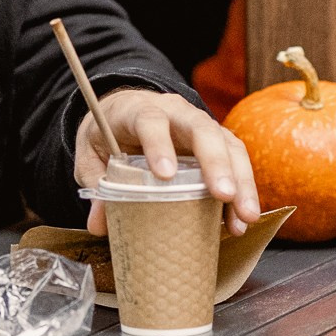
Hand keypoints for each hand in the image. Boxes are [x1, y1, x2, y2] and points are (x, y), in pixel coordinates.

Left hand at [75, 87, 260, 235]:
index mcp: (138, 111)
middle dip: (215, 162)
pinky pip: (235, 158)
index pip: (150, 121)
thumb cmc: (109, 134)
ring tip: (244, 215)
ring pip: (227, 143)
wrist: (124, 111)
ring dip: (240, 179)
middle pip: (201, 128)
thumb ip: (97, 186)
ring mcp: (199, 124)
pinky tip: (241, 218)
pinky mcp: (216, 140)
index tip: (165, 175)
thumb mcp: (91, 156)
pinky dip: (243, 188)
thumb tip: (99, 224)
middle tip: (224, 195)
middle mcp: (175, 112)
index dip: (158, 145)